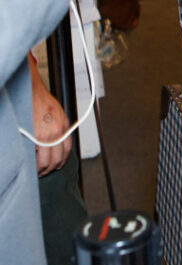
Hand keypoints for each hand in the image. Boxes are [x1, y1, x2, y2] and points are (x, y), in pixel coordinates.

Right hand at [28, 53, 71, 175]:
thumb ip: (60, 127)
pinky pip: (35, 156)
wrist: (32, 92)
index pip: (67, 150)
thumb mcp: (58, 113)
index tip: (57, 165)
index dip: (62, 161)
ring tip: (37, 172)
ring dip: (42, 169)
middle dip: (51, 168)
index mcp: (64, 126)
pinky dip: (33, 163)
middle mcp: (57, 132)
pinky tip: (30, 165)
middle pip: (57, 159)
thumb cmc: (42, 101)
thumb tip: (58, 140)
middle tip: (45, 172)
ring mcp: (46, 136)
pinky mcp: (34, 137)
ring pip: (46, 161)